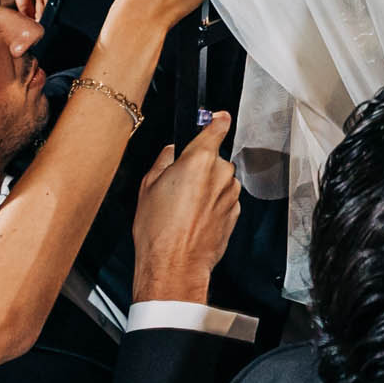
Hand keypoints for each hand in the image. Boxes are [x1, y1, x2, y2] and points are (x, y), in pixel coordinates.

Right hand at [129, 111, 237, 303]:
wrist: (174, 265)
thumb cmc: (159, 230)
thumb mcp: (148, 186)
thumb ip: (165, 160)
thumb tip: (172, 151)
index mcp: (199, 159)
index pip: (218, 127)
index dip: (217, 120)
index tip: (218, 117)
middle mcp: (221, 172)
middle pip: (213, 159)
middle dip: (199, 168)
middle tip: (177, 187)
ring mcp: (231, 193)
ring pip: (219, 180)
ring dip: (206, 188)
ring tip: (184, 209)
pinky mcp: (235, 212)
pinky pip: (223, 199)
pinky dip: (212, 205)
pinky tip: (194, 220)